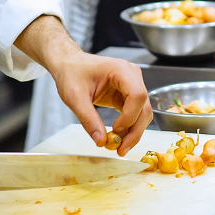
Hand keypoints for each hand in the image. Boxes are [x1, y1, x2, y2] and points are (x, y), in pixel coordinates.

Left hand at [15, 15, 151, 155]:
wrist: (69, 65)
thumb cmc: (72, 74)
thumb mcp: (75, 97)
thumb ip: (89, 119)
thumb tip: (101, 141)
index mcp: (120, 70)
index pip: (137, 94)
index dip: (130, 116)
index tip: (115, 130)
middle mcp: (132, 75)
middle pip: (144, 106)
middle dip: (135, 130)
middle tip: (121, 149)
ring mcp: (132, 84)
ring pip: (143, 112)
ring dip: (134, 132)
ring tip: (119, 147)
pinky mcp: (128, 94)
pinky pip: (135, 113)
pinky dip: (129, 127)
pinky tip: (119, 137)